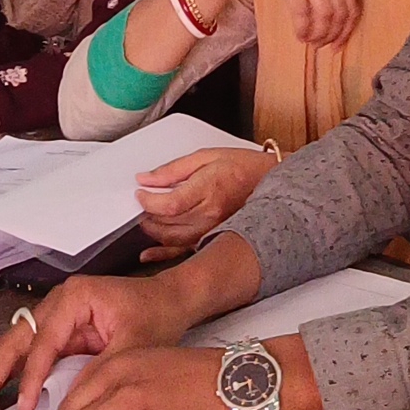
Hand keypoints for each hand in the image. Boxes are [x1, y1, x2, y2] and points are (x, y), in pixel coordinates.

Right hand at [0, 270, 195, 409]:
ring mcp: (54, 317)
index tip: (24, 407)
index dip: (32, 375)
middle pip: (16, 339)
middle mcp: (57, 302)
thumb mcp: (137, 344)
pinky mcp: (58, 334)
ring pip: (15, 347)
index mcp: (75, 297)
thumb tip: (75, 405)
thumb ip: (105, 370)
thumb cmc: (157, 316)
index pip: (45, 339)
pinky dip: (10, 377)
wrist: (171, 301)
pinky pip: (28, 355)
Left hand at [134, 147, 269, 253]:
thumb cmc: (242, 166)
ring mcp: (213, 229)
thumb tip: (146, 178)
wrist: (268, 181)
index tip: (140, 193)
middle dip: (148, 213)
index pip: (170, 204)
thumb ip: (173, 169)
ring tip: (146, 219)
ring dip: (153, 231)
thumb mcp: (206, 156)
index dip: (148, 201)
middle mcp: (211, 213)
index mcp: (209, 189)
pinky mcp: (213, 237)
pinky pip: (184, 251)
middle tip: (141, 203)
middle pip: (169, 221)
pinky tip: (148, 253)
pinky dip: (163, 254)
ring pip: (173, 238)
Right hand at [235, 0, 362, 47]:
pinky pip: (302, 10)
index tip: (337, 45)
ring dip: (318, 33)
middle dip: (332, 35)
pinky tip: (299, 34)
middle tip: (320, 45)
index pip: (352, 5)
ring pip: (325, 13)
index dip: (347, 30)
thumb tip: (335, 24)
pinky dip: (303, 27)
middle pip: (340, 12)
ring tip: (309, 40)